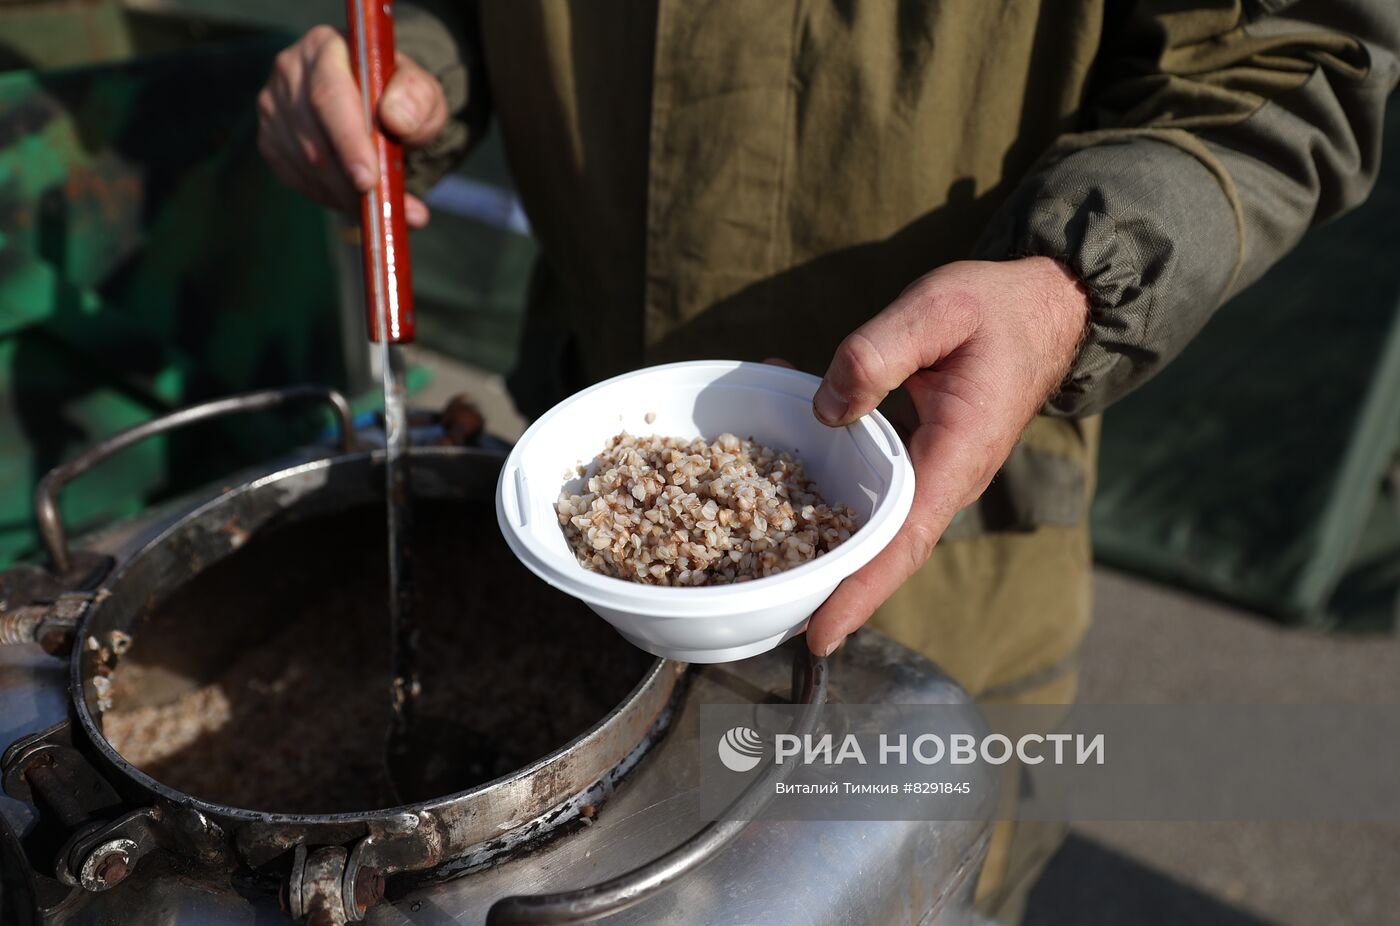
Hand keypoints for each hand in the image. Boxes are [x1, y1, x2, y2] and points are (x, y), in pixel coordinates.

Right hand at [256, 25, 447, 227]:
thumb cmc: (401, 97)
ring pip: (306, 164)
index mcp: (326, 47)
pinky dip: (332, 199)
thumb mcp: (423, 92)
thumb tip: (396, 120)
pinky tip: (359, 204)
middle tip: (384, 210)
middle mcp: (290, 72)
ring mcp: (274, 108)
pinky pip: (299, 180)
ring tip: (384, 211)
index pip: (329, 96)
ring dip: (346, 196)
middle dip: (349, 181)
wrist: (381, 107)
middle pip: (313, 137)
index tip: (368, 180)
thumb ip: (418, 98)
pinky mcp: (271, 141)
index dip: (348, 141)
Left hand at [804, 257, 1089, 655]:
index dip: (861, 589)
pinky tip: (784, 468)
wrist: (1047, 309)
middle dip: (833, 587)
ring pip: (879, 526)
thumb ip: (875, 354)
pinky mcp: (926, 461)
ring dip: (826, 543)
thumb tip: (824, 411)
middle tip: (772, 615)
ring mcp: (939, 475)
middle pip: (886, 551)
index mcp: (958, 454)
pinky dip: (831, 492)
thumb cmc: (995, 309)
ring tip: (768, 569)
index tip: (821, 634)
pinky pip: (878, 491)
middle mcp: (950, 479)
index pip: (905, 541)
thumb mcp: (934, 310)